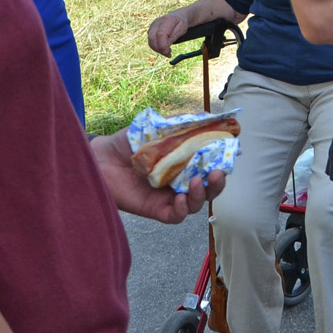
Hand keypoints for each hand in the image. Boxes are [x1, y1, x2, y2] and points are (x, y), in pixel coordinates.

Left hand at [90, 132, 224, 222]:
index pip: (210, 165)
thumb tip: (207, 117)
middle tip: (219, 174)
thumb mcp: (157, 127)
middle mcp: (180, 181)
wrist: (101, 157)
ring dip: (201, 195)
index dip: (222, 162)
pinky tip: (181, 199)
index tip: (231, 152)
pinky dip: (182, 209)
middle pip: (208, 188)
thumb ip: (180, 125)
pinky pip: (176, 216)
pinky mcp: (155, 209)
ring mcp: (168, 196)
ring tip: (197, 183)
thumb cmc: (128, 142)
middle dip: (218, 184)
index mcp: (184, 162)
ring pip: (196, 204)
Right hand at [146, 12, 188, 57]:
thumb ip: (173, 38)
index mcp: (166, 20)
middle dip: (159, 49)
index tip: (169, 53)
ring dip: (158, 49)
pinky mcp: (150, 31)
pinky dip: (156, 47)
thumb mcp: (181, 30)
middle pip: (152, 38)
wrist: (178, 16)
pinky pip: (151, 42)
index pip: (160, 34)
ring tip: (167, 51)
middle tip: (168, 54)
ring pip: (150, 41)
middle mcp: (157, 22)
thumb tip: (165, 48)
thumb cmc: (181, 23)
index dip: (163, 46)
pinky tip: (164, 48)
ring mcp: (152, 26)